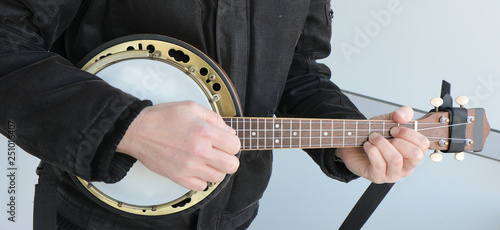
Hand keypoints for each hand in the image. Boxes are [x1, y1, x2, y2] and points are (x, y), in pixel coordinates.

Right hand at [117, 101, 240, 190]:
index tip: (226, 141)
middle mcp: (199, 151)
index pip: (235, 145)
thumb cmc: (161, 118)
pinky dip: (202, 179)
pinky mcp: (179, 177)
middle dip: (229, 158)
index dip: (232, 143)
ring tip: (208, 160)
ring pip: (218, 177)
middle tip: (220, 153)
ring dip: (216, 169)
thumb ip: (213, 118)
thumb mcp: (191, 107)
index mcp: (204, 131)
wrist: (137, 131)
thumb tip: (228, 130)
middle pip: (232, 165)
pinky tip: (197, 168)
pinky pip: (202, 186)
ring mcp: (189, 166)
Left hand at [336, 106, 429, 182]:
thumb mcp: (389, 120)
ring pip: (396, 159)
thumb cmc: (375, 136)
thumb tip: (403, 116)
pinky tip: (367, 145)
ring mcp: (392, 174)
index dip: (409, 133)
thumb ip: (402, 114)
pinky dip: (372, 150)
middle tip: (386, 134)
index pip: (423, 144)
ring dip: (382, 143)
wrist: (353, 144)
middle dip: (399, 140)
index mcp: (413, 153)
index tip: (395, 128)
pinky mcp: (377, 177)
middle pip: (415, 154)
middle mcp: (406, 166)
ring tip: (373, 137)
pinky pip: (379, 163)